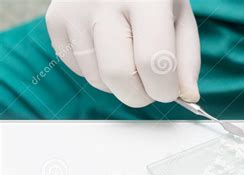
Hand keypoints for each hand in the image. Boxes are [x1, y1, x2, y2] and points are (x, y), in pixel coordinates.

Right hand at [46, 0, 199, 106]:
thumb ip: (187, 59)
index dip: (164, 89)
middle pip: (119, 76)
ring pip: (97, 79)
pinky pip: (79, 71)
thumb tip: (187, 96)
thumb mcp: (180, 17)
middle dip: (140, 95)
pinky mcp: (55, 20)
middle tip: (150, 88)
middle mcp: (104, 1)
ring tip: (130, 59)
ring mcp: (74, 10)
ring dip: (120, 85)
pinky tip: (108, 49)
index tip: (169, 91)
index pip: (152, 62)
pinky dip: (99, 72)